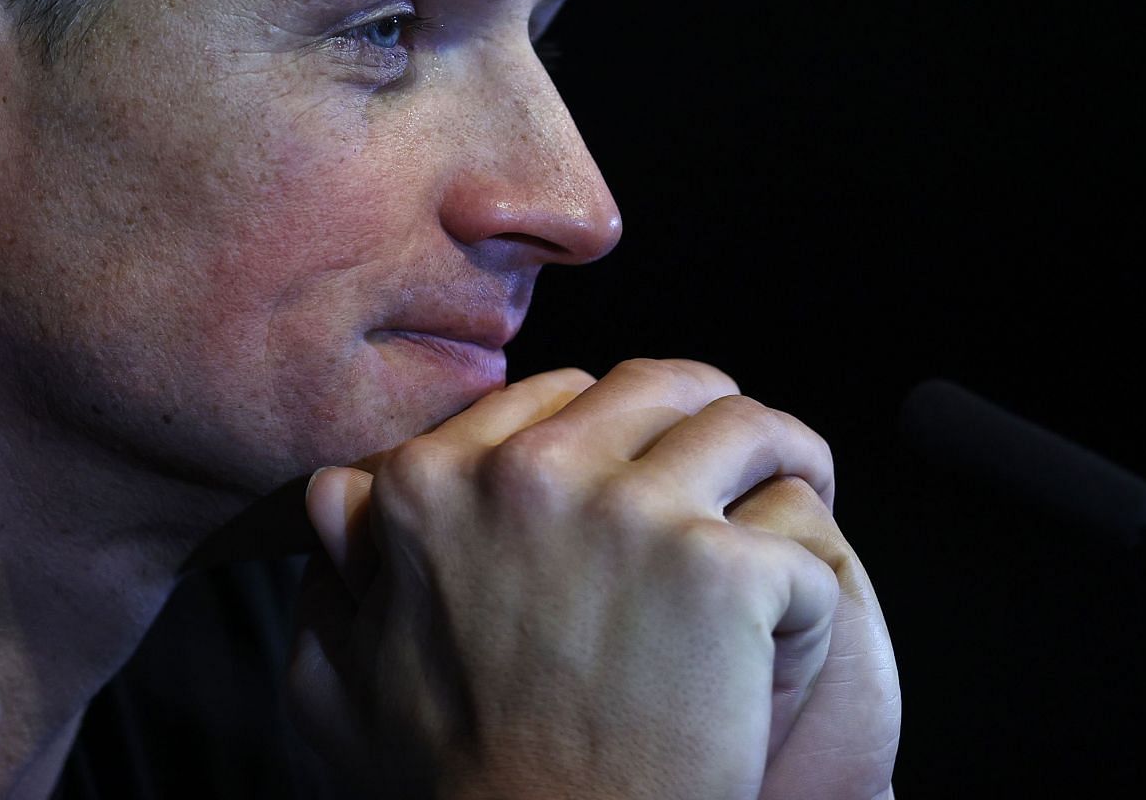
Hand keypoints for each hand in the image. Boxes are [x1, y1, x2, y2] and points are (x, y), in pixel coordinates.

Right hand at [287, 359, 899, 799]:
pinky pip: (799, 535)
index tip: (640, 472)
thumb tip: (338, 493)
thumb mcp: (341, 679)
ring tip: (801, 506)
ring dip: (783, 466)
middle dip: (706, 423)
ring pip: (750, 429)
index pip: (558, 393)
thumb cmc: (450, 790)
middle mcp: (529, 476)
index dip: (611, 431)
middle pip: (661, 387)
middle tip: (743, 472)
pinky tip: (792, 634)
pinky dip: (807, 591)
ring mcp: (631, 515)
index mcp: (435, 483)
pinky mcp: (721, 572)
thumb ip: (339, 571)